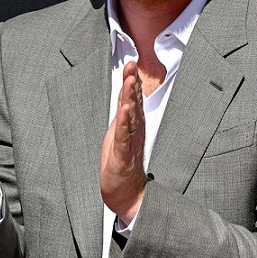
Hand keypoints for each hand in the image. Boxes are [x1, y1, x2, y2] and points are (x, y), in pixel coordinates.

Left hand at [100, 61, 146, 224]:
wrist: (127, 194)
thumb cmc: (122, 165)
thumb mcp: (121, 135)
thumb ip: (124, 116)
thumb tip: (126, 97)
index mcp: (132, 126)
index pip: (132, 99)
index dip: (131, 80)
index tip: (131, 63)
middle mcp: (134, 132)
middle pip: (133, 103)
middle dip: (132, 83)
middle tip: (132, 65)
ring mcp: (130, 143)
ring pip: (130, 117)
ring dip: (130, 99)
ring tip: (129, 82)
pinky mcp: (123, 157)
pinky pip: (124, 138)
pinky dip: (124, 124)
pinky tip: (123, 112)